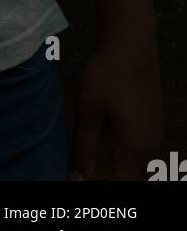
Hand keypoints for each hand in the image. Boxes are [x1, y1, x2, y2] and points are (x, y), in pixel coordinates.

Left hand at [69, 30, 163, 179]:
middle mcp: (150, 146)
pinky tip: (105, 134)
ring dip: (114, 164)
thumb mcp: (89, 113)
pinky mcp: (151, 120)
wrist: (131, 42)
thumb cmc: (107, 75)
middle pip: (129, 176)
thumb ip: (84, 150)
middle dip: (108, 177)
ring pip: (133, 161)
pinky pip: (136, 146)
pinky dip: (120, 149)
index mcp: (136, 148)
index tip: (80, 183)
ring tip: (91, 155)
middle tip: (81, 173)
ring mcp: (153, 133)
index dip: (101, 188)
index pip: (121, 185)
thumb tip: (76, 180)